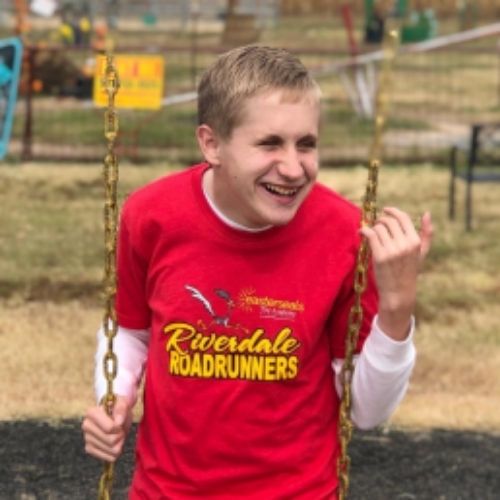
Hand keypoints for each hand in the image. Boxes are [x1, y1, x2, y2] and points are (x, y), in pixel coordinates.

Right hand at [82, 395, 132, 462]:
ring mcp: (86, 438)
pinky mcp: (89, 449)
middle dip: (120, 436)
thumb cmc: (117, 408)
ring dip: (119, 444)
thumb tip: (118, 423)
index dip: (119, 428)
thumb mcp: (123, 404)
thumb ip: (121, 410)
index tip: (120, 423)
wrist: (113, 414)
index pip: (110, 428)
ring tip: (118, 436)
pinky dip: (114, 453)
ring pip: (110, 449)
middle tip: (121, 430)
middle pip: (111, 440)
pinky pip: (106, 457)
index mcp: (92, 413)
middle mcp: (86, 426)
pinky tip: (114, 445)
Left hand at [360, 207, 432, 339]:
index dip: (392, 211)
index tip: (385, 210)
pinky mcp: (380, 256)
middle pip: (389, 221)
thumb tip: (426, 213)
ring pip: (378, 228)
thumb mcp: (421, 253)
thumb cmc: (409, 271)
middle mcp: (405, 245)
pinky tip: (361, 233)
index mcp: (415, 242)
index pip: (403, 218)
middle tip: (376, 224)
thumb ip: (427, 234)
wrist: (398, 292)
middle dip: (380, 220)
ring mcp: (392, 250)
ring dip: (372, 227)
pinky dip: (364, 231)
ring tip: (371, 232)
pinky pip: (370, 235)